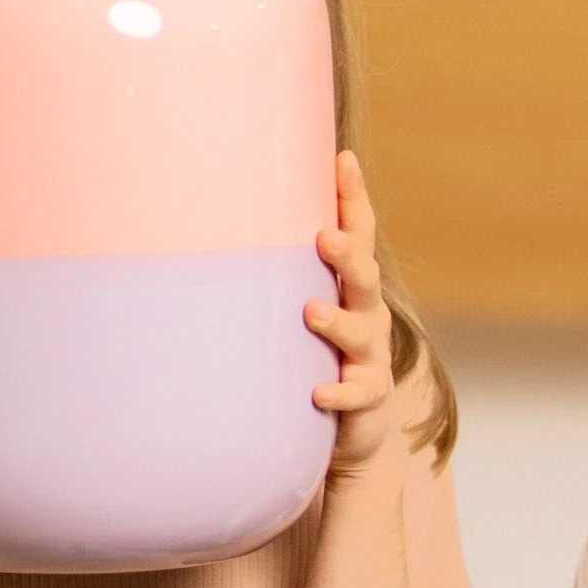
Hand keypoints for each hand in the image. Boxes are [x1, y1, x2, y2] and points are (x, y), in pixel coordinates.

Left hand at [307, 152, 400, 473]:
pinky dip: (337, 392)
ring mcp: (370, 356)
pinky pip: (356, 394)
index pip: (360, 233)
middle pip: (364, 277)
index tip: (342, 159)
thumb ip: (281, 270)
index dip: (354, 197)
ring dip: (336, 322)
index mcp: (353, 285)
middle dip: (347, 255)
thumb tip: (217, 215)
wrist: (358, 428)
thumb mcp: (309, 305)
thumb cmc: (320, 352)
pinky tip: (317, 392)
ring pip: (361, 334)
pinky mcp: (368, 398)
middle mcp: (368, 314)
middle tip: (324, 237)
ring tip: (311, 311)